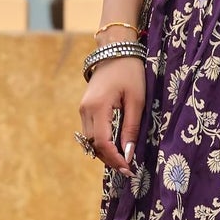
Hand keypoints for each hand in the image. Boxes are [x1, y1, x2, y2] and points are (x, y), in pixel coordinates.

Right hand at [78, 58, 145, 176]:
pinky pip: (90, 131)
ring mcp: (82, 109)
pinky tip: (114, 146)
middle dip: (109, 159)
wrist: (116, 50)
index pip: (103, 143)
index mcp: (98, 107)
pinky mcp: (84, 107)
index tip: (129, 169)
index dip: (115, 160)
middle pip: (93, 145)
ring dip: (104, 152)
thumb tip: (128, 154)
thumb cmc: (130, 73)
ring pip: (89, 140)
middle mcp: (85, 110)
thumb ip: (132, 128)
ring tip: (122, 160)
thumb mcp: (137, 100)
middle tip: (127, 169)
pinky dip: (100, 141)